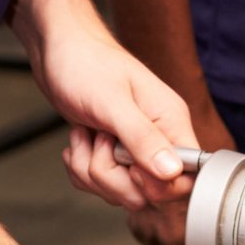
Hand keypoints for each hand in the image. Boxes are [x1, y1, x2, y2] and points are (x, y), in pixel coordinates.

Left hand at [29, 2, 200, 211]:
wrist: (58, 50)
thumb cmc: (85, 64)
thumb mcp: (112, 102)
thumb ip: (143, 138)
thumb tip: (173, 172)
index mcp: (171, 121)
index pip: (186, 177)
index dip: (156, 185)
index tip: (129, 167)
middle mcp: (159, 138)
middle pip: (148, 194)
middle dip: (112, 177)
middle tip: (100, 142)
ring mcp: (135, 148)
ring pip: (121, 191)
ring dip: (92, 169)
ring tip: (87, 134)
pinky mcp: (113, 154)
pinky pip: (100, 184)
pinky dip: (81, 167)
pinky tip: (80, 140)